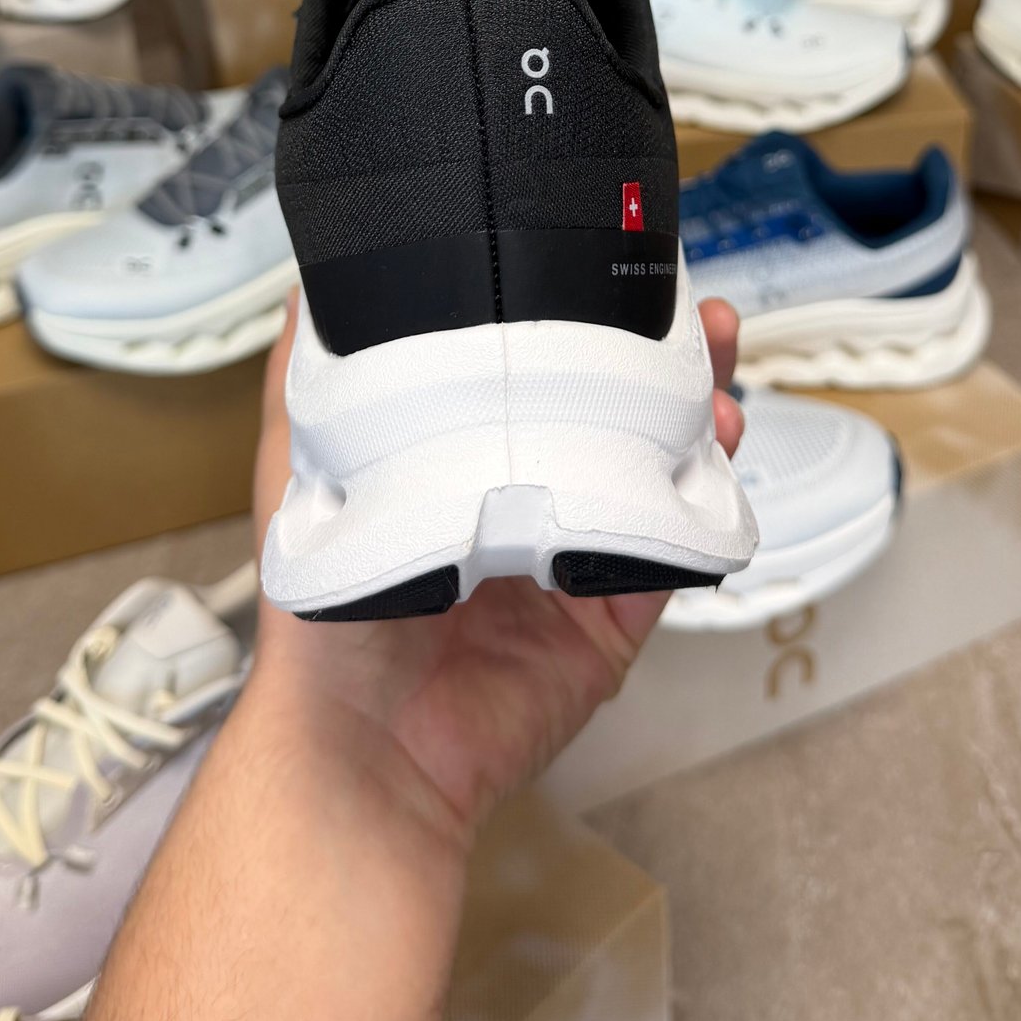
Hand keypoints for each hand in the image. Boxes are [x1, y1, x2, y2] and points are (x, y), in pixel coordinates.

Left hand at [245, 293, 744, 850]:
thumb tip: (310, 290)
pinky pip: (676, 555)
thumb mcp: (300, 472)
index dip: (583, 327)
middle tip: (693, 321)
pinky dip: (706, 504)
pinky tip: (716, 454)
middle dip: (665, 363)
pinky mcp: (610, 623)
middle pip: (616, 417)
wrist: (360, 742)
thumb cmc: (321, 617)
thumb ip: (307, 382)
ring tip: (720, 371)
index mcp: (460, 467)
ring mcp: (573, 564)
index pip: (539, 379)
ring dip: (702, 417)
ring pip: (659, 473)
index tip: (610, 279)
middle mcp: (523, 508)